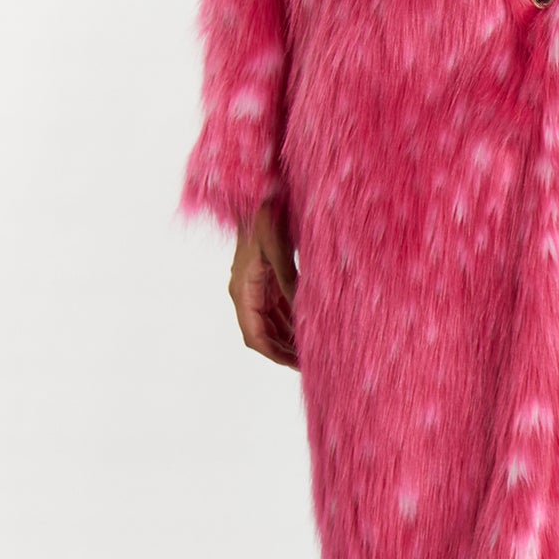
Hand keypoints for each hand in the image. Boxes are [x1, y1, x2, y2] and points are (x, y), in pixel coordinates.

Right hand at [230, 200, 299, 366]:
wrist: (259, 192)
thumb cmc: (265, 217)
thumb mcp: (279, 250)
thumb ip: (290, 283)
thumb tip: (304, 313)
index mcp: (243, 290)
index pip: (255, 336)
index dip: (276, 355)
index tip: (299, 366)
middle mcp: (245, 292)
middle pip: (263, 334)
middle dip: (285, 350)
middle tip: (314, 363)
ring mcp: (254, 286)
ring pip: (271, 323)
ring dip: (289, 338)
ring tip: (315, 350)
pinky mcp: (264, 278)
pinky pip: (277, 308)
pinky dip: (291, 320)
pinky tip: (310, 328)